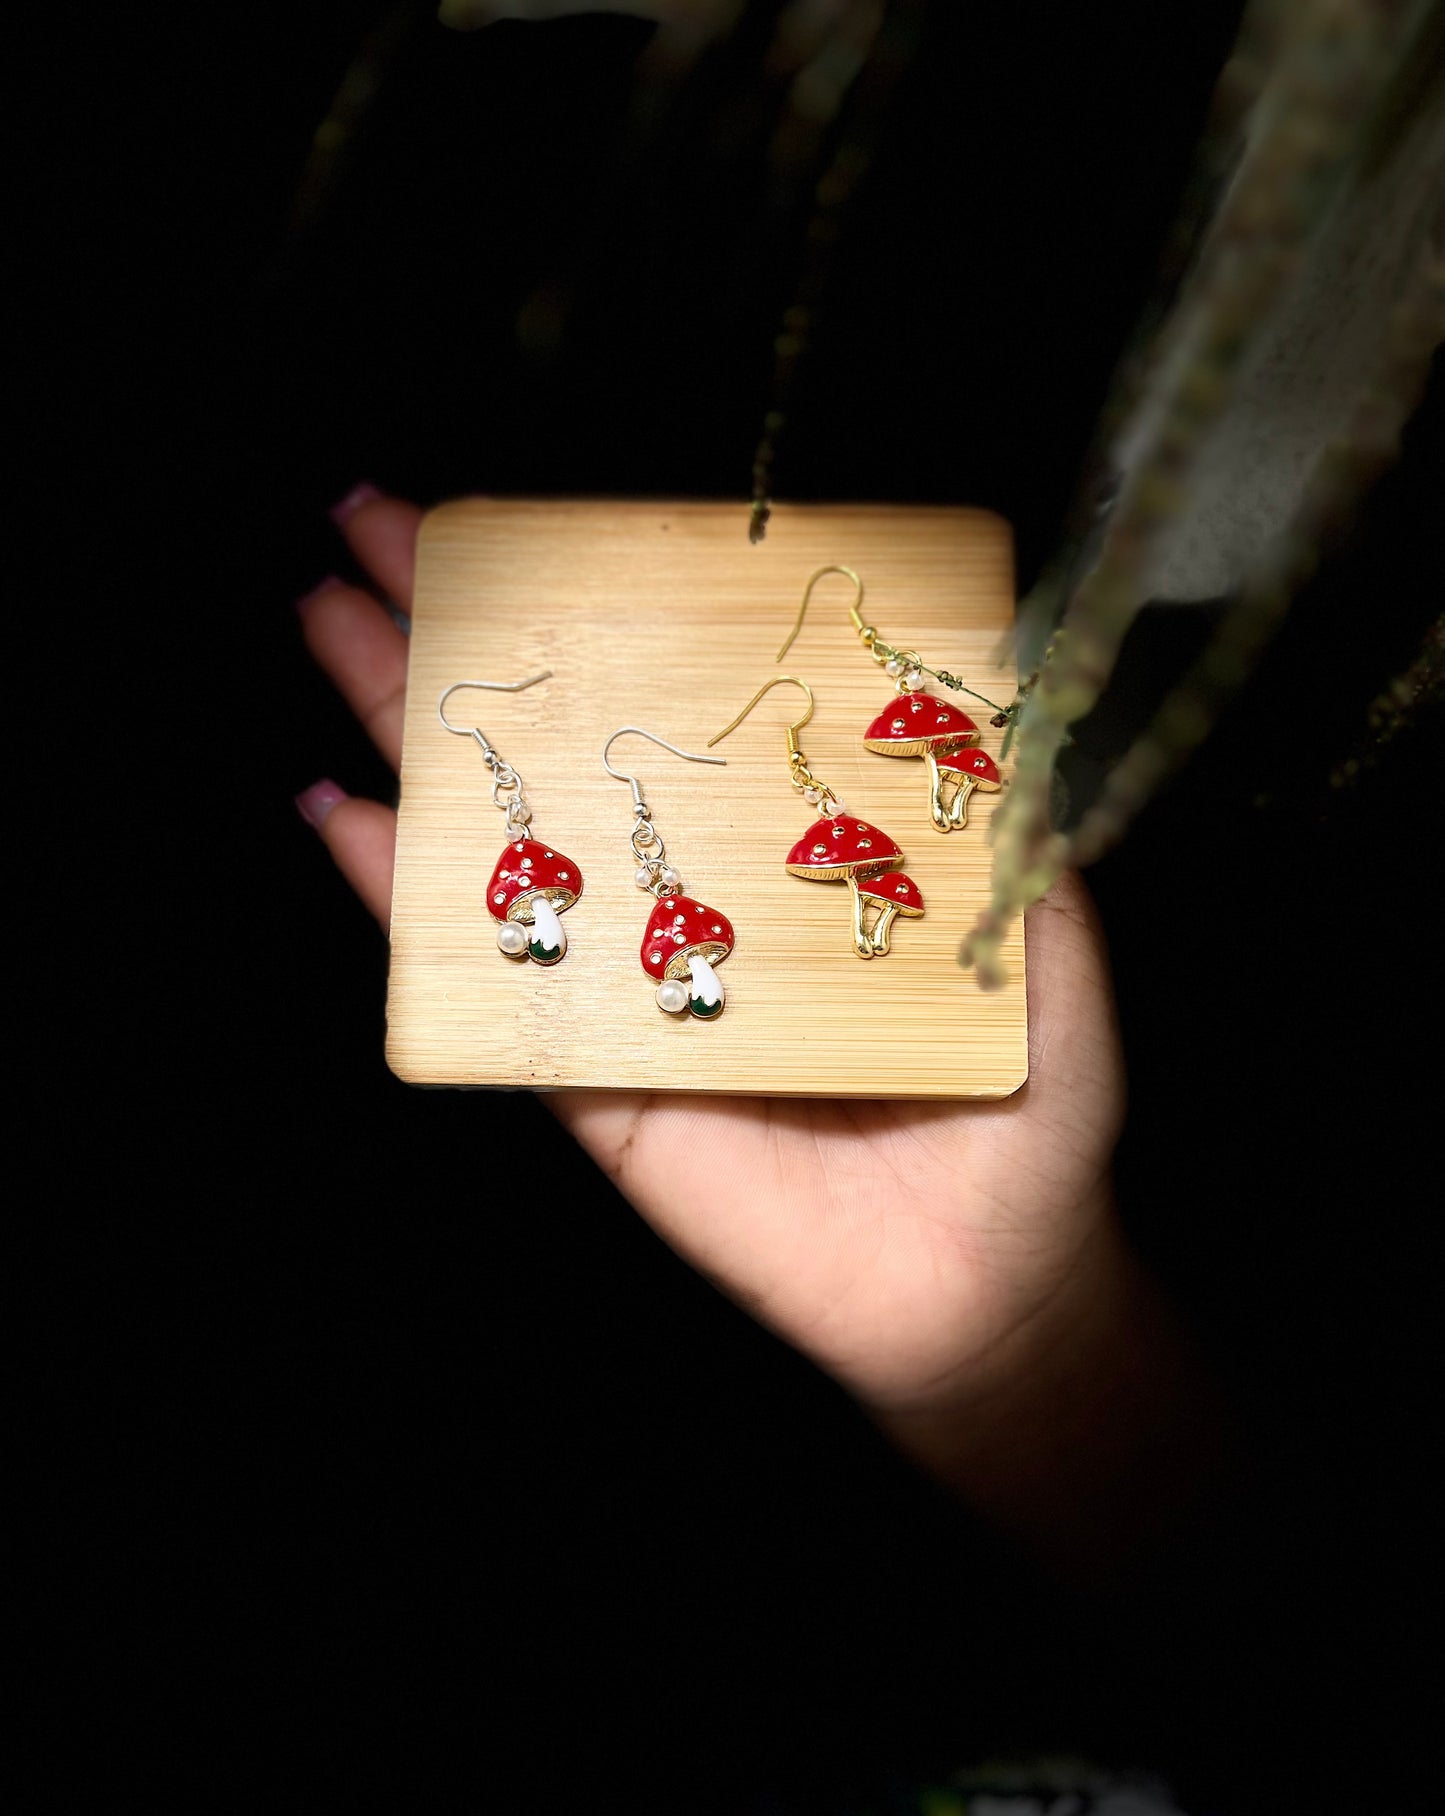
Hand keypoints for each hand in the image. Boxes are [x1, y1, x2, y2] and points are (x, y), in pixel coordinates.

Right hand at [300, 492, 1209, 1572]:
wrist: (984, 1273)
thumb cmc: (1023, 1100)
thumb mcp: (1040, 929)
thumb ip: (1007, 810)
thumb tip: (986, 661)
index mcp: (781, 845)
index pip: (674, 700)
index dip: (599, 606)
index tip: (534, 517)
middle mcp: (689, 892)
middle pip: (556, 744)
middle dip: (460, 630)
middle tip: (368, 521)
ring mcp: (625, 978)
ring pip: (496, 837)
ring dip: (403, 725)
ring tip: (326, 616)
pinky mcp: (588, 1079)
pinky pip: (481, 983)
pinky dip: (401, 904)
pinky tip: (341, 813)